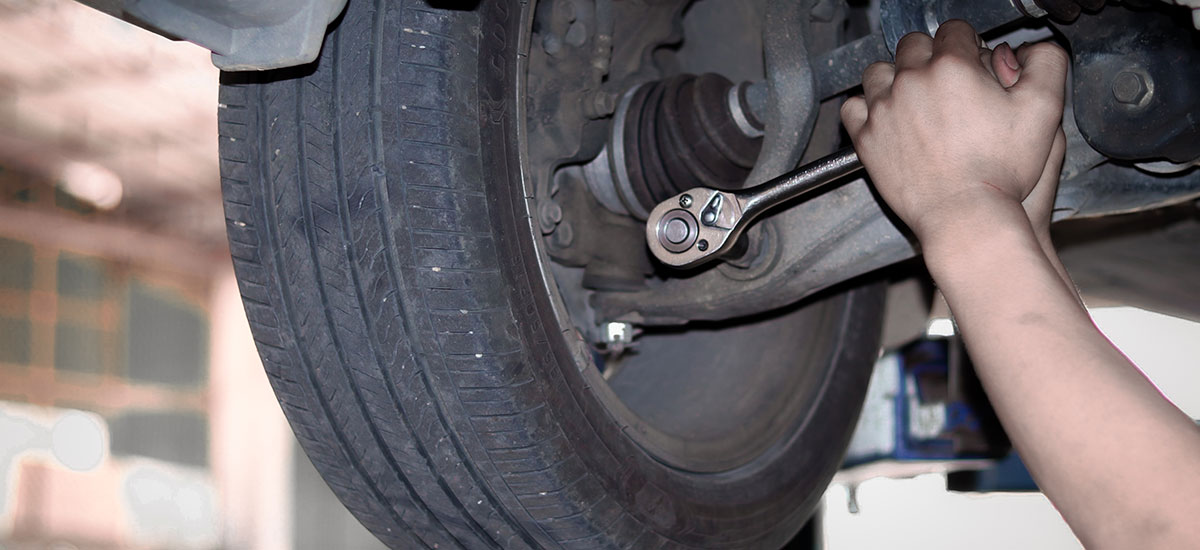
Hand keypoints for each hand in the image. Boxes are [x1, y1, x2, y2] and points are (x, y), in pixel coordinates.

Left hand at [840, 20, 1068, 242]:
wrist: (965, 214)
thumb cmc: (1002, 169)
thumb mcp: (1044, 109)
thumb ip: (1046, 64)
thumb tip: (1032, 48)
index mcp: (953, 66)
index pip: (954, 30)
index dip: (967, 44)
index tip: (971, 65)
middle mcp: (912, 80)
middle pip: (914, 45)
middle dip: (931, 57)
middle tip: (946, 84)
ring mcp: (883, 108)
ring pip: (879, 70)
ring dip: (895, 77)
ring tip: (914, 98)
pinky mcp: (866, 137)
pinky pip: (853, 106)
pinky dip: (866, 107)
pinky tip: (886, 117)